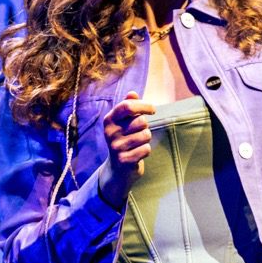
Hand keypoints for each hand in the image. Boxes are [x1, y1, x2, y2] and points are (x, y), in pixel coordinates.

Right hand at [100, 92, 154, 207]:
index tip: (153, 110)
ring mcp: (116, 147)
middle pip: (141, 121)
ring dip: (146, 139)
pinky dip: (146, 151)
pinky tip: (138, 153)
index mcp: (109, 120)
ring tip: (138, 144)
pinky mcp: (124, 160)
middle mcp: (110, 132)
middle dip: (145, 126)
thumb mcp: (123, 123)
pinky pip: (146, 149)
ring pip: (145, 135)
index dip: (144, 105)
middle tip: (138, 133)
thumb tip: (132, 93)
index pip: (128, 106)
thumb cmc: (124, 140)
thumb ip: (128, 107)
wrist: (117, 169)